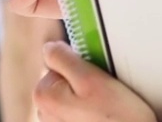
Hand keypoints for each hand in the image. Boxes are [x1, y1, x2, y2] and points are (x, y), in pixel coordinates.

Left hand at [34, 41, 157, 121]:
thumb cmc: (117, 118)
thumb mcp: (90, 78)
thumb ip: (63, 58)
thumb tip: (48, 47)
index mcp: (43, 94)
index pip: (60, 61)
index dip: (83, 63)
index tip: (99, 75)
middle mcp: (44, 112)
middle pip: (66, 78)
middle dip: (86, 80)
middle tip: (107, 93)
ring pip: (75, 95)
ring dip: (91, 96)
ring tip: (109, 108)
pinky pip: (81, 111)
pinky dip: (93, 111)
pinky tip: (106, 118)